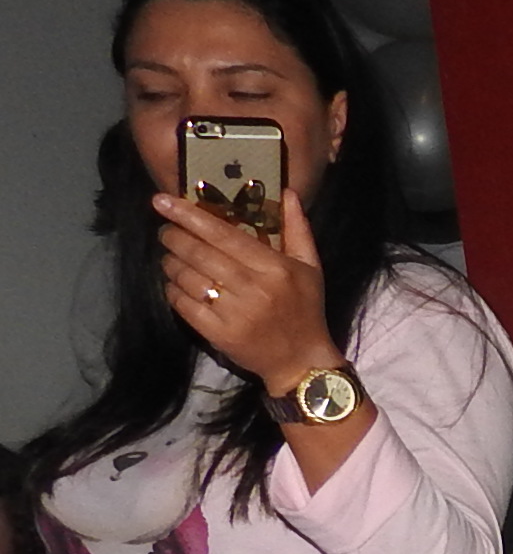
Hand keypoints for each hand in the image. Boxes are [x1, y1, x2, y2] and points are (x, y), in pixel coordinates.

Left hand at [155, 187, 336, 396]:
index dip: (189, 216)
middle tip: (166, 231)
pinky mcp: (218, 333)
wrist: (301, 362)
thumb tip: (288, 192)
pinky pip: (182, 303)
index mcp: (275, 268)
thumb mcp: (310, 267)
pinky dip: (172, 290)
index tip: (162, 201)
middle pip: (198, 253)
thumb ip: (297, 229)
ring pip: (186, 277)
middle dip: (173, 236)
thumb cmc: (305, 310)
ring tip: (172, 258)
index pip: (223, 234)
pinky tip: (177, 285)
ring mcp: (234, 313)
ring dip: (171, 263)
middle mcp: (253, 288)